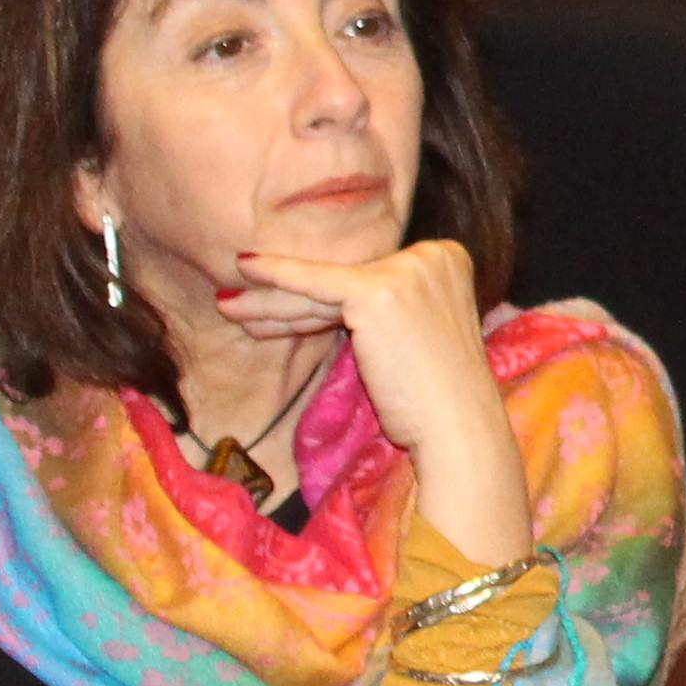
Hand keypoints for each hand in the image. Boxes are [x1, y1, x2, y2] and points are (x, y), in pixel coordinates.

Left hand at [229, 234, 524, 569]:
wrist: (455, 429)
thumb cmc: (434, 398)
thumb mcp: (412, 336)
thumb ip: (384, 310)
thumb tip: (321, 302)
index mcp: (447, 260)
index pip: (369, 276)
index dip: (318, 297)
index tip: (279, 309)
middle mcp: (432, 256)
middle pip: (345, 281)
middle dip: (290, 297)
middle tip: (242, 300)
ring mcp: (408, 271)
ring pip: (324, 288)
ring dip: (271, 299)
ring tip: (229, 303)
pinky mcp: (379, 292)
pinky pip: (313, 283)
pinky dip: (276, 276)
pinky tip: (245, 269)